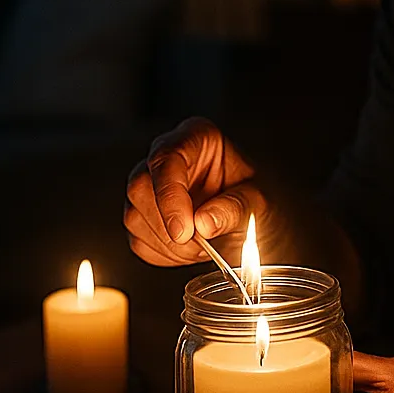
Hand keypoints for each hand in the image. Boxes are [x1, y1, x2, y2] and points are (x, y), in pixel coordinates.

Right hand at [124, 116, 267, 266]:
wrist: (256, 225)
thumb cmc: (259, 202)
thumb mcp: (259, 202)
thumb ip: (234, 208)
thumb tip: (202, 223)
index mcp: (197, 137)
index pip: (166, 158)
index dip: (170, 196)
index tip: (184, 231)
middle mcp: (167, 156)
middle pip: (141, 187)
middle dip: (169, 226)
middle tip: (202, 247)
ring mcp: (150, 185)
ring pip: (134, 215)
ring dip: (168, 245)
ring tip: (205, 248)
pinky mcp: (143, 215)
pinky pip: (138, 239)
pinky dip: (164, 255)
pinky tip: (191, 252)